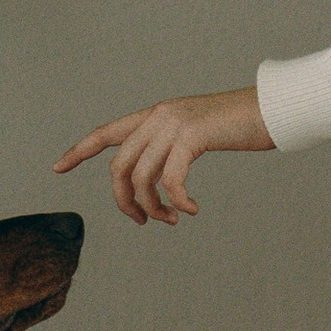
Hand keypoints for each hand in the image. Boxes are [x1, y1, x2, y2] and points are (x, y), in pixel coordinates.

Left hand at [53, 84, 272, 224]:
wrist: (272, 108)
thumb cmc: (241, 125)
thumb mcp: (199, 132)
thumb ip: (174, 146)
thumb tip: (159, 177)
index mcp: (156, 114)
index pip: (106, 132)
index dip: (79, 151)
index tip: (57, 167)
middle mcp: (158, 116)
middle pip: (119, 167)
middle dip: (125, 202)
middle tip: (143, 221)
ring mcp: (173, 124)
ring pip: (141, 178)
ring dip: (153, 207)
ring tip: (171, 219)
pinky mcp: (191, 136)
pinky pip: (169, 180)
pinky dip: (177, 201)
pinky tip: (191, 208)